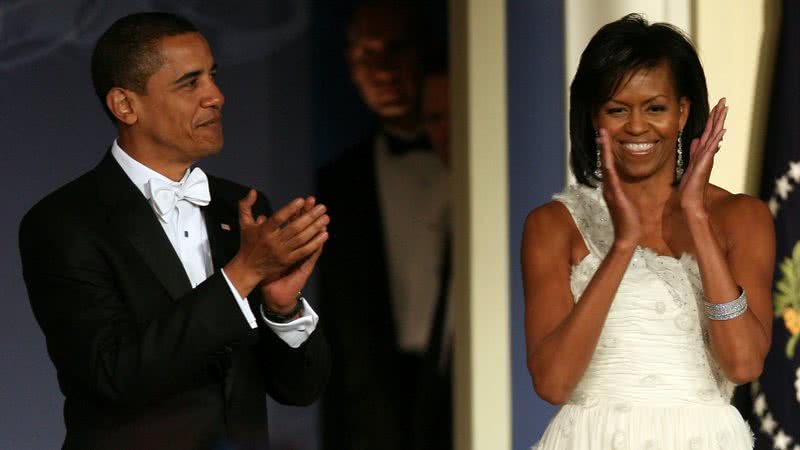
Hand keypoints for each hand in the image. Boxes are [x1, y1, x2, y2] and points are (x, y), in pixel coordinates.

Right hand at [224, 190, 328, 296]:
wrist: (248, 268)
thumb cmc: (248, 243)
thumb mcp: (244, 223)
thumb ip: (246, 206)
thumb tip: (253, 191)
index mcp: (263, 231)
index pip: (278, 218)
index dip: (290, 209)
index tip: (302, 200)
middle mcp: (273, 242)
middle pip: (294, 228)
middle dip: (310, 217)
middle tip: (322, 207)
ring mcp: (282, 252)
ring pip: (302, 239)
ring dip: (315, 228)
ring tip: (326, 218)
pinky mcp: (288, 261)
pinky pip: (304, 251)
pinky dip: (315, 243)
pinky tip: (324, 234)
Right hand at [597, 128, 640, 249]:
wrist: (627, 236)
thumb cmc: (629, 221)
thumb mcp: (627, 202)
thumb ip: (623, 192)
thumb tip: (621, 184)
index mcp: (612, 187)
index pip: (609, 164)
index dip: (607, 150)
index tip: (606, 136)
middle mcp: (608, 187)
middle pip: (604, 162)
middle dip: (603, 145)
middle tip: (601, 130)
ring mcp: (610, 191)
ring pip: (606, 166)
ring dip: (604, 151)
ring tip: (602, 137)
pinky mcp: (616, 196)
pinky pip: (611, 178)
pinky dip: (608, 166)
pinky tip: (607, 158)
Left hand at [679, 98, 727, 212]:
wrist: (690, 197)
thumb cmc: (691, 183)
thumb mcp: (691, 162)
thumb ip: (695, 150)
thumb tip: (696, 139)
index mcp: (703, 150)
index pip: (709, 131)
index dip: (713, 118)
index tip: (717, 105)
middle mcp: (707, 152)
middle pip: (714, 129)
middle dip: (718, 114)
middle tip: (724, 100)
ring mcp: (707, 156)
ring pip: (714, 135)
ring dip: (719, 121)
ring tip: (724, 108)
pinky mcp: (705, 162)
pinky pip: (711, 148)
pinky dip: (717, 138)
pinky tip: (722, 129)